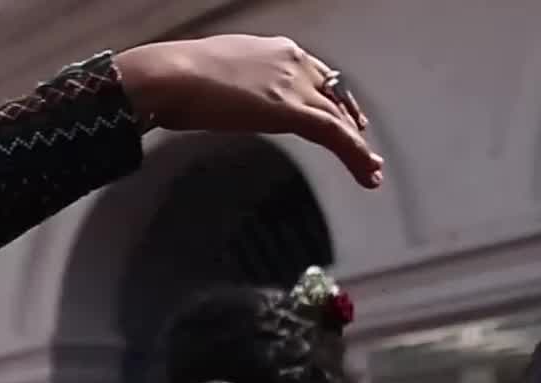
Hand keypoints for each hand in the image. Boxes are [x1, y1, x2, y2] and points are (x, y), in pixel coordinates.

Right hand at [116, 35, 381, 187]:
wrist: (170, 76)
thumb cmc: (171, 78)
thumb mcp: (203, 76)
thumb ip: (217, 87)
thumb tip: (202, 102)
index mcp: (272, 50)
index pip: (314, 72)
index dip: (329, 95)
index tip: (336, 111)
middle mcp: (292, 61)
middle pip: (334, 93)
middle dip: (349, 118)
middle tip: (359, 140)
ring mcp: (294, 85)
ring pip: (339, 117)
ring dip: (357, 145)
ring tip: (370, 169)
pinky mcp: (294, 111)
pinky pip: (336, 135)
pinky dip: (355, 156)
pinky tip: (366, 175)